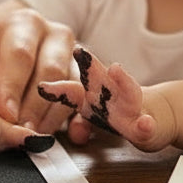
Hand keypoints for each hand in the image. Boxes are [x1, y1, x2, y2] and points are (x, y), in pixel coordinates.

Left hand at [0, 3, 75, 132]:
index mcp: (24, 23)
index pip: (21, 53)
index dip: (13, 86)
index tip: (4, 113)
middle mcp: (54, 37)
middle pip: (52, 70)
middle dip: (35, 105)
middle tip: (20, 129)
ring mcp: (72, 60)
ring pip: (72, 87)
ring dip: (53, 117)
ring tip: (34, 135)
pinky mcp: (82, 84)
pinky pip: (88, 103)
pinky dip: (83, 121)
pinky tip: (75, 134)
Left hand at [39, 45, 174, 151]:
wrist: (151, 117)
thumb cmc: (113, 111)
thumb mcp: (89, 112)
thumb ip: (68, 116)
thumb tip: (30, 130)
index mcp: (91, 97)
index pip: (71, 90)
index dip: (57, 89)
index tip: (42, 88)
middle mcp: (110, 97)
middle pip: (100, 80)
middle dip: (90, 66)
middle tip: (80, 53)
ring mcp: (131, 109)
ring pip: (127, 93)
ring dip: (122, 80)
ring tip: (117, 70)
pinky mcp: (148, 126)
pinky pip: (147, 128)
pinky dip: (147, 126)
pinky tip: (146, 124)